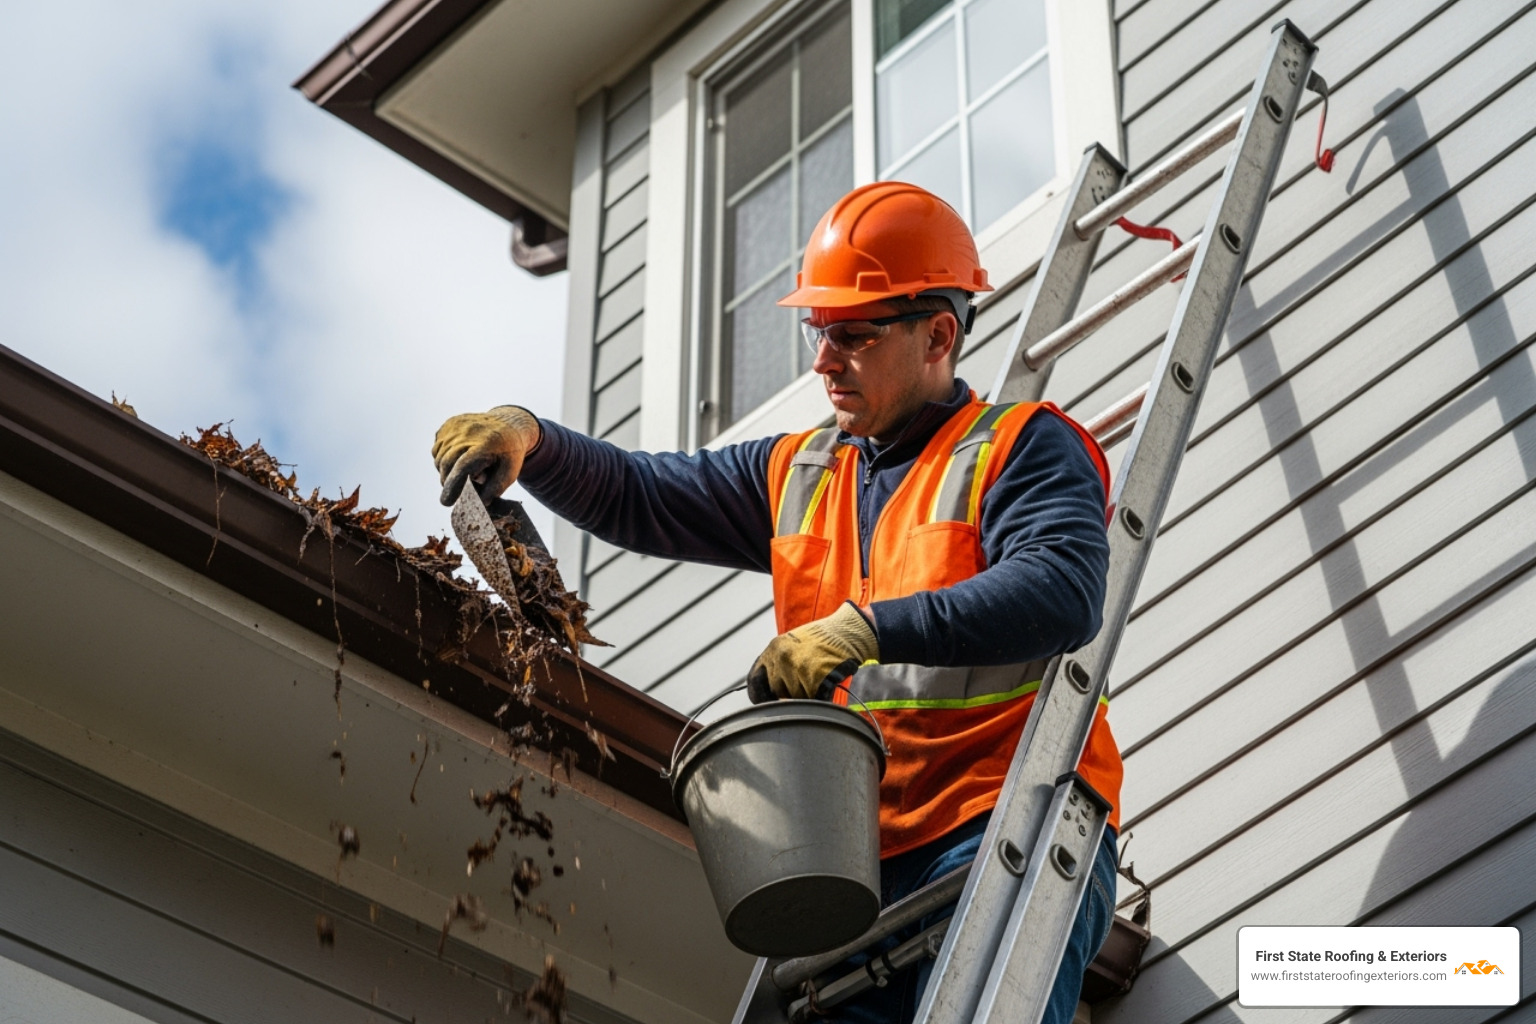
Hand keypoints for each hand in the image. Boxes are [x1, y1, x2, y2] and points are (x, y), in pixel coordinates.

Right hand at [432, 406, 541, 505]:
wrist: (508, 424)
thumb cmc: (509, 452)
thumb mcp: (511, 472)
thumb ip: (495, 488)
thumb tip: (478, 503)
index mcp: (486, 444)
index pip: (463, 466)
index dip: (453, 485)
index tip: (446, 502)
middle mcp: (468, 432)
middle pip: (447, 464)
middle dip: (448, 483)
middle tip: (457, 492)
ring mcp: (456, 426)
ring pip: (439, 458)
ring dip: (446, 472)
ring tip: (464, 472)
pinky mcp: (448, 425)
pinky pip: (438, 449)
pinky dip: (443, 459)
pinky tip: (458, 459)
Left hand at [747, 602, 878, 701]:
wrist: (850, 632)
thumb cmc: (824, 639)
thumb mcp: (793, 643)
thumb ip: (778, 662)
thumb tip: (769, 689)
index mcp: (773, 648)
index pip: (755, 680)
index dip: (761, 694)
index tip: (768, 701)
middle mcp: (781, 658)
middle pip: (776, 691)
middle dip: (789, 693)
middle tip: (806, 682)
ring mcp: (797, 668)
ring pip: (794, 697)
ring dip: (806, 695)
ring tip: (818, 677)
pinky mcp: (814, 678)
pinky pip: (812, 699)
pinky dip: (820, 697)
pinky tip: (826, 682)